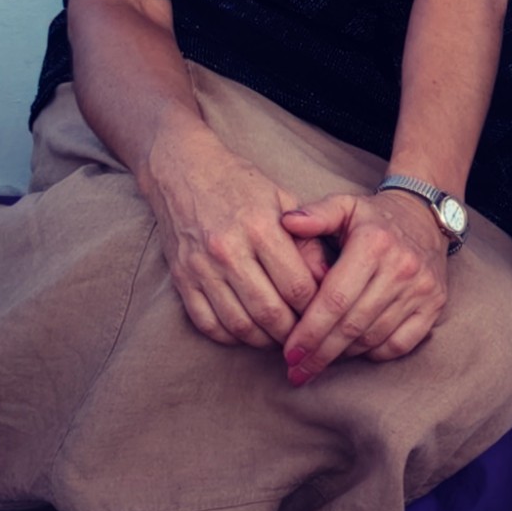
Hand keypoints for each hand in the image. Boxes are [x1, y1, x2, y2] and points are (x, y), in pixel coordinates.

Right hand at [140, 124, 327, 347]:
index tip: (325, 315)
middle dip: (294, 333)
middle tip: (308, 335)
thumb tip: (330, 280)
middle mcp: (228, 250)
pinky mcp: (181, 279)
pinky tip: (249, 332)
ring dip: (265, 341)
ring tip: (281, 339)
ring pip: (240, 325)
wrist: (182, 169)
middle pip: (270, 312)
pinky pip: (208, 324)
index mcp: (260, 228)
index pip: (297, 286)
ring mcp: (201, 267)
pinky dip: (231, 338)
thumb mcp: (283, 200)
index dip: (316, 309)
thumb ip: (308, 241)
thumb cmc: (240, 184)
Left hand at [275, 191, 451, 376]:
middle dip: (320, 353)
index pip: (335, 299)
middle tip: (296, 372)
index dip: (309, 331)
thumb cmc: (373, 218)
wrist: (425, 218)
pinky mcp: (434, 305)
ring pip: (374, 337)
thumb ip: (315, 214)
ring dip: (342, 355)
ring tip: (317, 364)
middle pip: (352, 325)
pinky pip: (400, 344)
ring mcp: (421, 289)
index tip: (288, 353)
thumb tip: (285, 222)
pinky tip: (351, 353)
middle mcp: (401, 268)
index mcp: (374, 243)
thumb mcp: (344, 206)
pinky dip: (373, 354)